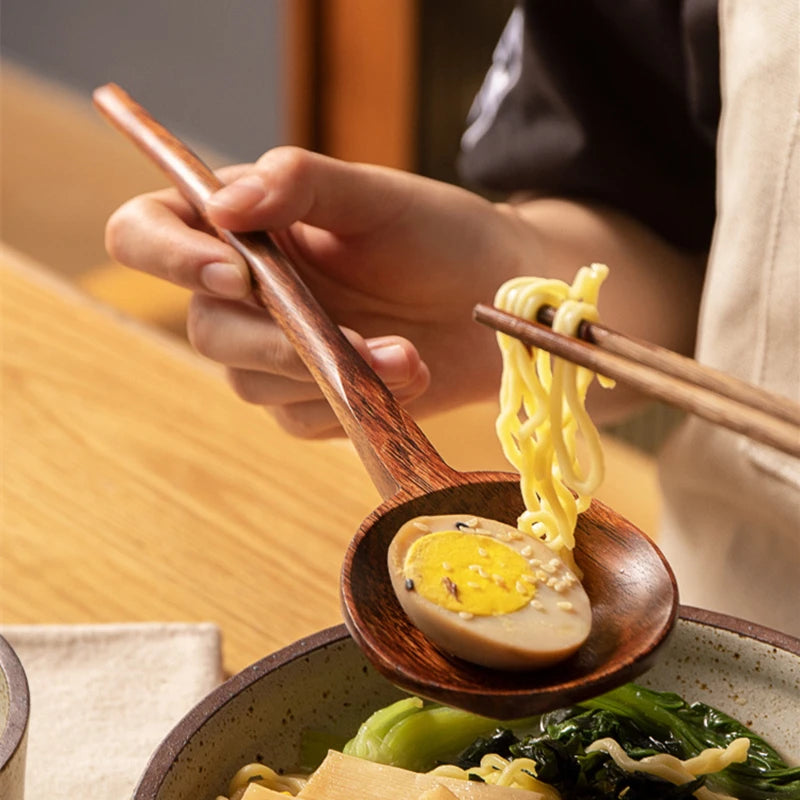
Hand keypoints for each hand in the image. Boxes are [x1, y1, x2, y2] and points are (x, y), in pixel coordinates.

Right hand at [105, 147, 526, 435]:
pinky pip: (299, 419)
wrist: (494, 300)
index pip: (150, 232)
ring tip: (406, 355)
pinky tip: (405, 377)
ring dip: (327, 372)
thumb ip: (298, 182)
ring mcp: (276, 351)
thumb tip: (221, 207)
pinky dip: (350, 402)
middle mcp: (247, 291)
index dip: (170, 256)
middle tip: (348, 334)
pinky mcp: (310, 401)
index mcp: (246, 224)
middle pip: (205, 328)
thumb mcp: (374, 194)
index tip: (237, 273)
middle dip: (273, 339)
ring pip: (251, 382)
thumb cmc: (438, 234)